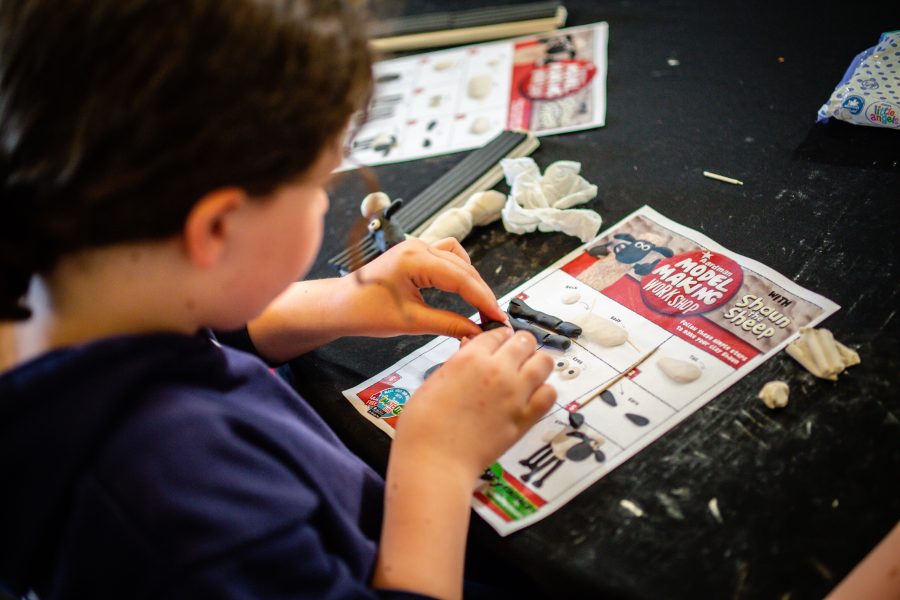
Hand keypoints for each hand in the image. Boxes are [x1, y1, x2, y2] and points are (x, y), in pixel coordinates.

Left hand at [339, 237, 505, 338]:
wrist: (338, 305)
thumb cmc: (363, 311)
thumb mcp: (410, 322)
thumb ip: (448, 324)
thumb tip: (476, 330)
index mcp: (415, 260)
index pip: (462, 278)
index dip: (484, 299)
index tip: (498, 316)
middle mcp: (417, 248)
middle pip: (464, 267)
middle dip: (481, 292)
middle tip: (494, 317)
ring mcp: (416, 248)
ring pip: (458, 259)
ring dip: (472, 280)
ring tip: (481, 304)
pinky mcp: (414, 255)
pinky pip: (446, 258)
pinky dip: (459, 273)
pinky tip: (463, 289)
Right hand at [375, 327, 553, 597]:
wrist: (435, 461)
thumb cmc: (423, 426)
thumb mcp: (433, 381)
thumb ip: (457, 364)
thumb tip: (470, 352)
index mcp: (470, 358)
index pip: (498, 333)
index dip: (498, 337)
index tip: (499, 343)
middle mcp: (498, 371)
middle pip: (525, 341)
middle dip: (521, 344)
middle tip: (515, 355)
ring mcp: (515, 394)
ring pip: (544, 362)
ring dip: (537, 362)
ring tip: (528, 371)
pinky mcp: (525, 418)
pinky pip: (549, 394)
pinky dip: (545, 391)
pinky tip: (533, 395)